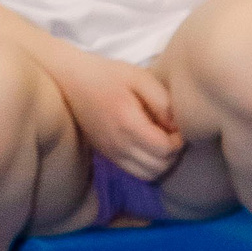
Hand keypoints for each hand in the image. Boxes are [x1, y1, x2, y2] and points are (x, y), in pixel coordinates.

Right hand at [54, 51, 182, 179]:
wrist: (73, 82)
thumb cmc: (109, 75)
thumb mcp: (141, 78)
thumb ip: (163, 102)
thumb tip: (177, 126)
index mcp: (128, 124)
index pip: (164, 149)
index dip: (178, 140)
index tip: (177, 126)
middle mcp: (119, 145)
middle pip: (159, 167)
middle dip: (173, 153)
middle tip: (173, 134)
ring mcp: (111, 153)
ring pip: (148, 175)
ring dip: (162, 162)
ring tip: (162, 141)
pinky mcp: (107, 155)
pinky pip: (135, 172)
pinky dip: (148, 165)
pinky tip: (148, 146)